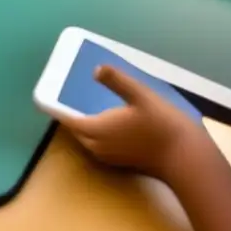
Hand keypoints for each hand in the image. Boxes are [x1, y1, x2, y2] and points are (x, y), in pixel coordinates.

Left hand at [55, 64, 207, 180]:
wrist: (184, 158)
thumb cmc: (161, 123)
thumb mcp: (140, 95)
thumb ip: (116, 81)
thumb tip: (96, 69)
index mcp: (97, 130)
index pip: (68, 119)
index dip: (55, 109)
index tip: (45, 96)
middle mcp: (98, 146)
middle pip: (76, 131)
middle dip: (69, 116)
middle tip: (66, 96)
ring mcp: (109, 156)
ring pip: (87, 140)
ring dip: (83, 125)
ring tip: (84, 106)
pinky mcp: (120, 161)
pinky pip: (99, 145)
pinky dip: (96, 133)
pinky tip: (107, 121)